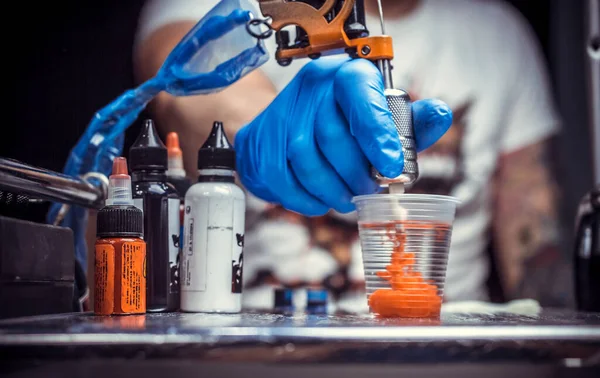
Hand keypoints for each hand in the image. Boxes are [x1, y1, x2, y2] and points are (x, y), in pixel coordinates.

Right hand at [234, 57, 451, 215]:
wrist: (282, 129)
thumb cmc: (340, 126)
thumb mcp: (380, 120)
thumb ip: (410, 123)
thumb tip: (440, 115)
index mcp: (345, 76)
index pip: (358, 92)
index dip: (376, 132)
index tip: (391, 168)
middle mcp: (311, 88)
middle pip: (331, 135)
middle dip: (355, 173)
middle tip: (369, 191)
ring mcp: (282, 114)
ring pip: (306, 159)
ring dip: (332, 190)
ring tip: (347, 198)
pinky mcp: (261, 143)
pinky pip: (283, 179)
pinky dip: (306, 199)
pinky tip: (320, 201)